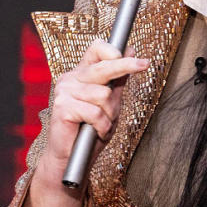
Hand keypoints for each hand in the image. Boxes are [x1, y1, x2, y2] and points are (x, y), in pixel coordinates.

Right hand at [42, 40, 149, 165]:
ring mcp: (65, 91)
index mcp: (81, 74)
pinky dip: (102, 126)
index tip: (134, 55)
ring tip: (101, 124)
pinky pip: (95, 113)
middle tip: (144, 64)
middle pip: (103, 66)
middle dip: (125, 65)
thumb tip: (130, 51)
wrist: (70, 157)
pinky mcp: (63, 107)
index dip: (113, 50)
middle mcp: (71, 79)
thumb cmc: (89, 130)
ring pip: (103, 95)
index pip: (95, 50)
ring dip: (109, 114)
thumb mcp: (110, 103)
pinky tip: (95, 131)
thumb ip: (118, 79)